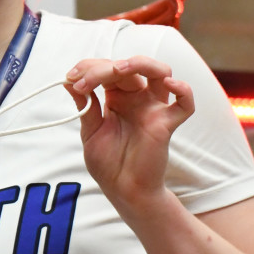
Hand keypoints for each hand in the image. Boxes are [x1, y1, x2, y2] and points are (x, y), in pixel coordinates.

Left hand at [64, 56, 194, 206]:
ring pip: (160, 72)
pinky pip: (185, 104)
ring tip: (118, 69)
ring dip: (140, 63)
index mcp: (116, 97)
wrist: (122, 189)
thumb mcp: (90, 130)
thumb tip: (68, 81)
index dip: (88, 68)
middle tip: (83, 82)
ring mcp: (153, 108)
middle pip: (128, 67)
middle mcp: (137, 98)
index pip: (107, 69)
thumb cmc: (108, 162)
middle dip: (103, 68)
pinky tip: (169, 84)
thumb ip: (85, 106)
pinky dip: (183, 90)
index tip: (69, 80)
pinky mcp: (166, 124)